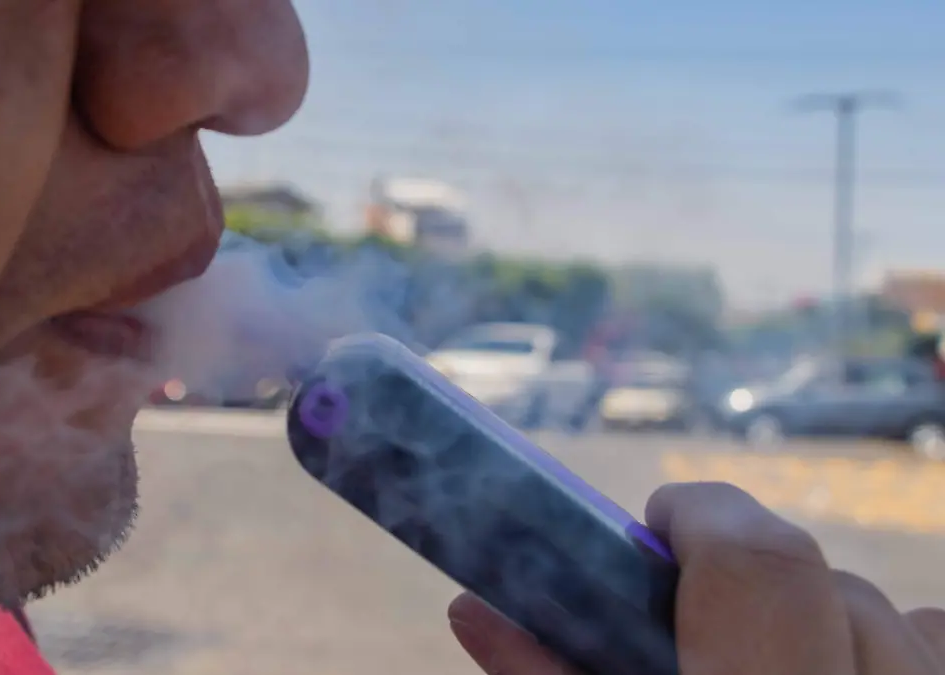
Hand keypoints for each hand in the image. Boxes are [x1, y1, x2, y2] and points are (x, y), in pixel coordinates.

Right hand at [448, 482, 944, 673]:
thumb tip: (472, 609)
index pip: (757, 559)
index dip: (701, 515)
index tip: (658, 528)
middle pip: (817, 577)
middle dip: (745, 576)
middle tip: (696, 619)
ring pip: (895, 612)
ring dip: (826, 619)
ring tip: (775, 664)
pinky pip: (943, 645)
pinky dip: (900, 649)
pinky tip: (853, 674)